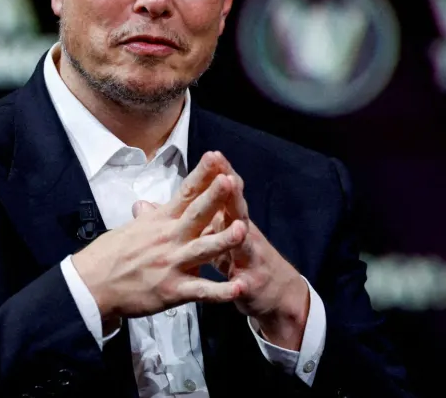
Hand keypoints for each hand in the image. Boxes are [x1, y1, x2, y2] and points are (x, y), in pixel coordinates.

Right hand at [70, 152, 248, 324]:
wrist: (91, 286)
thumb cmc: (108, 256)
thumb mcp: (128, 230)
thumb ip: (145, 218)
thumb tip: (145, 206)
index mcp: (160, 221)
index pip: (185, 193)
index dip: (202, 175)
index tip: (216, 158)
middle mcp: (169, 238)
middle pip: (196, 215)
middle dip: (215, 197)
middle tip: (230, 181)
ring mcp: (172, 264)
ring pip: (203, 250)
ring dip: (223, 240)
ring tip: (242, 230)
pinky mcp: (173, 290)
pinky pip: (201, 291)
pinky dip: (221, 291)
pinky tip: (239, 287)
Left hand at [198, 153, 310, 350]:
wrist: (277, 292)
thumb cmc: (240, 258)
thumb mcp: (218, 234)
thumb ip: (196, 217)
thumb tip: (168, 201)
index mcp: (229, 219)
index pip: (224, 192)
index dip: (219, 175)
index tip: (212, 154)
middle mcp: (243, 233)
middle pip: (237, 210)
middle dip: (232, 195)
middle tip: (227, 177)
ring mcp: (250, 257)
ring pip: (245, 244)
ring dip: (241, 235)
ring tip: (239, 226)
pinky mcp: (252, 283)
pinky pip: (246, 284)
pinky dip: (241, 284)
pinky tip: (240, 283)